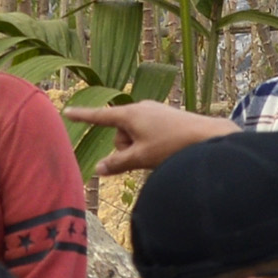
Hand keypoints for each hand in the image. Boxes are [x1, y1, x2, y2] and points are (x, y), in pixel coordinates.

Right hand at [61, 99, 237, 173]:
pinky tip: (167, 150)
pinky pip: (148, 133)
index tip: (67, 111)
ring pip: (134, 135)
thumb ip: (117, 163)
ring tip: (159, 155)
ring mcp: (155, 112)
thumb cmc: (173, 146)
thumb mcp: (141, 158)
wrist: (211, 137)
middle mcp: (141, 108)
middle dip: (125, 147)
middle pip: (119, 133)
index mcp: (130, 114)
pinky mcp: (167, 118)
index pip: (99, 116)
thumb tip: (98, 168)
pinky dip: (150, 144)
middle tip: (143, 158)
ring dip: (139, 148)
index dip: (82, 116)